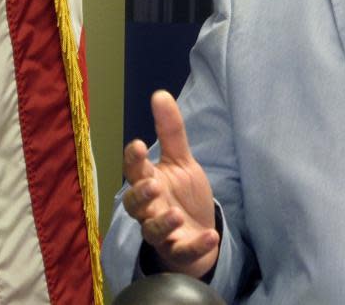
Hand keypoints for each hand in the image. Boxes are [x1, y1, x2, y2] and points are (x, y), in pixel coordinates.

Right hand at [121, 90, 219, 278]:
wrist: (197, 230)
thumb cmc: (182, 194)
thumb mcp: (181, 160)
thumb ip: (170, 131)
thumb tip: (159, 94)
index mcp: (149, 182)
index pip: (136, 170)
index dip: (134, 159)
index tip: (138, 144)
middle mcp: (150, 208)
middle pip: (136, 204)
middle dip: (142, 195)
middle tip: (153, 183)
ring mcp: (163, 232)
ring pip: (153, 230)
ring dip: (163, 223)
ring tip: (176, 215)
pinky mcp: (180, 250)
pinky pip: (185, 250)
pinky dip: (196, 245)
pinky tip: (210, 237)